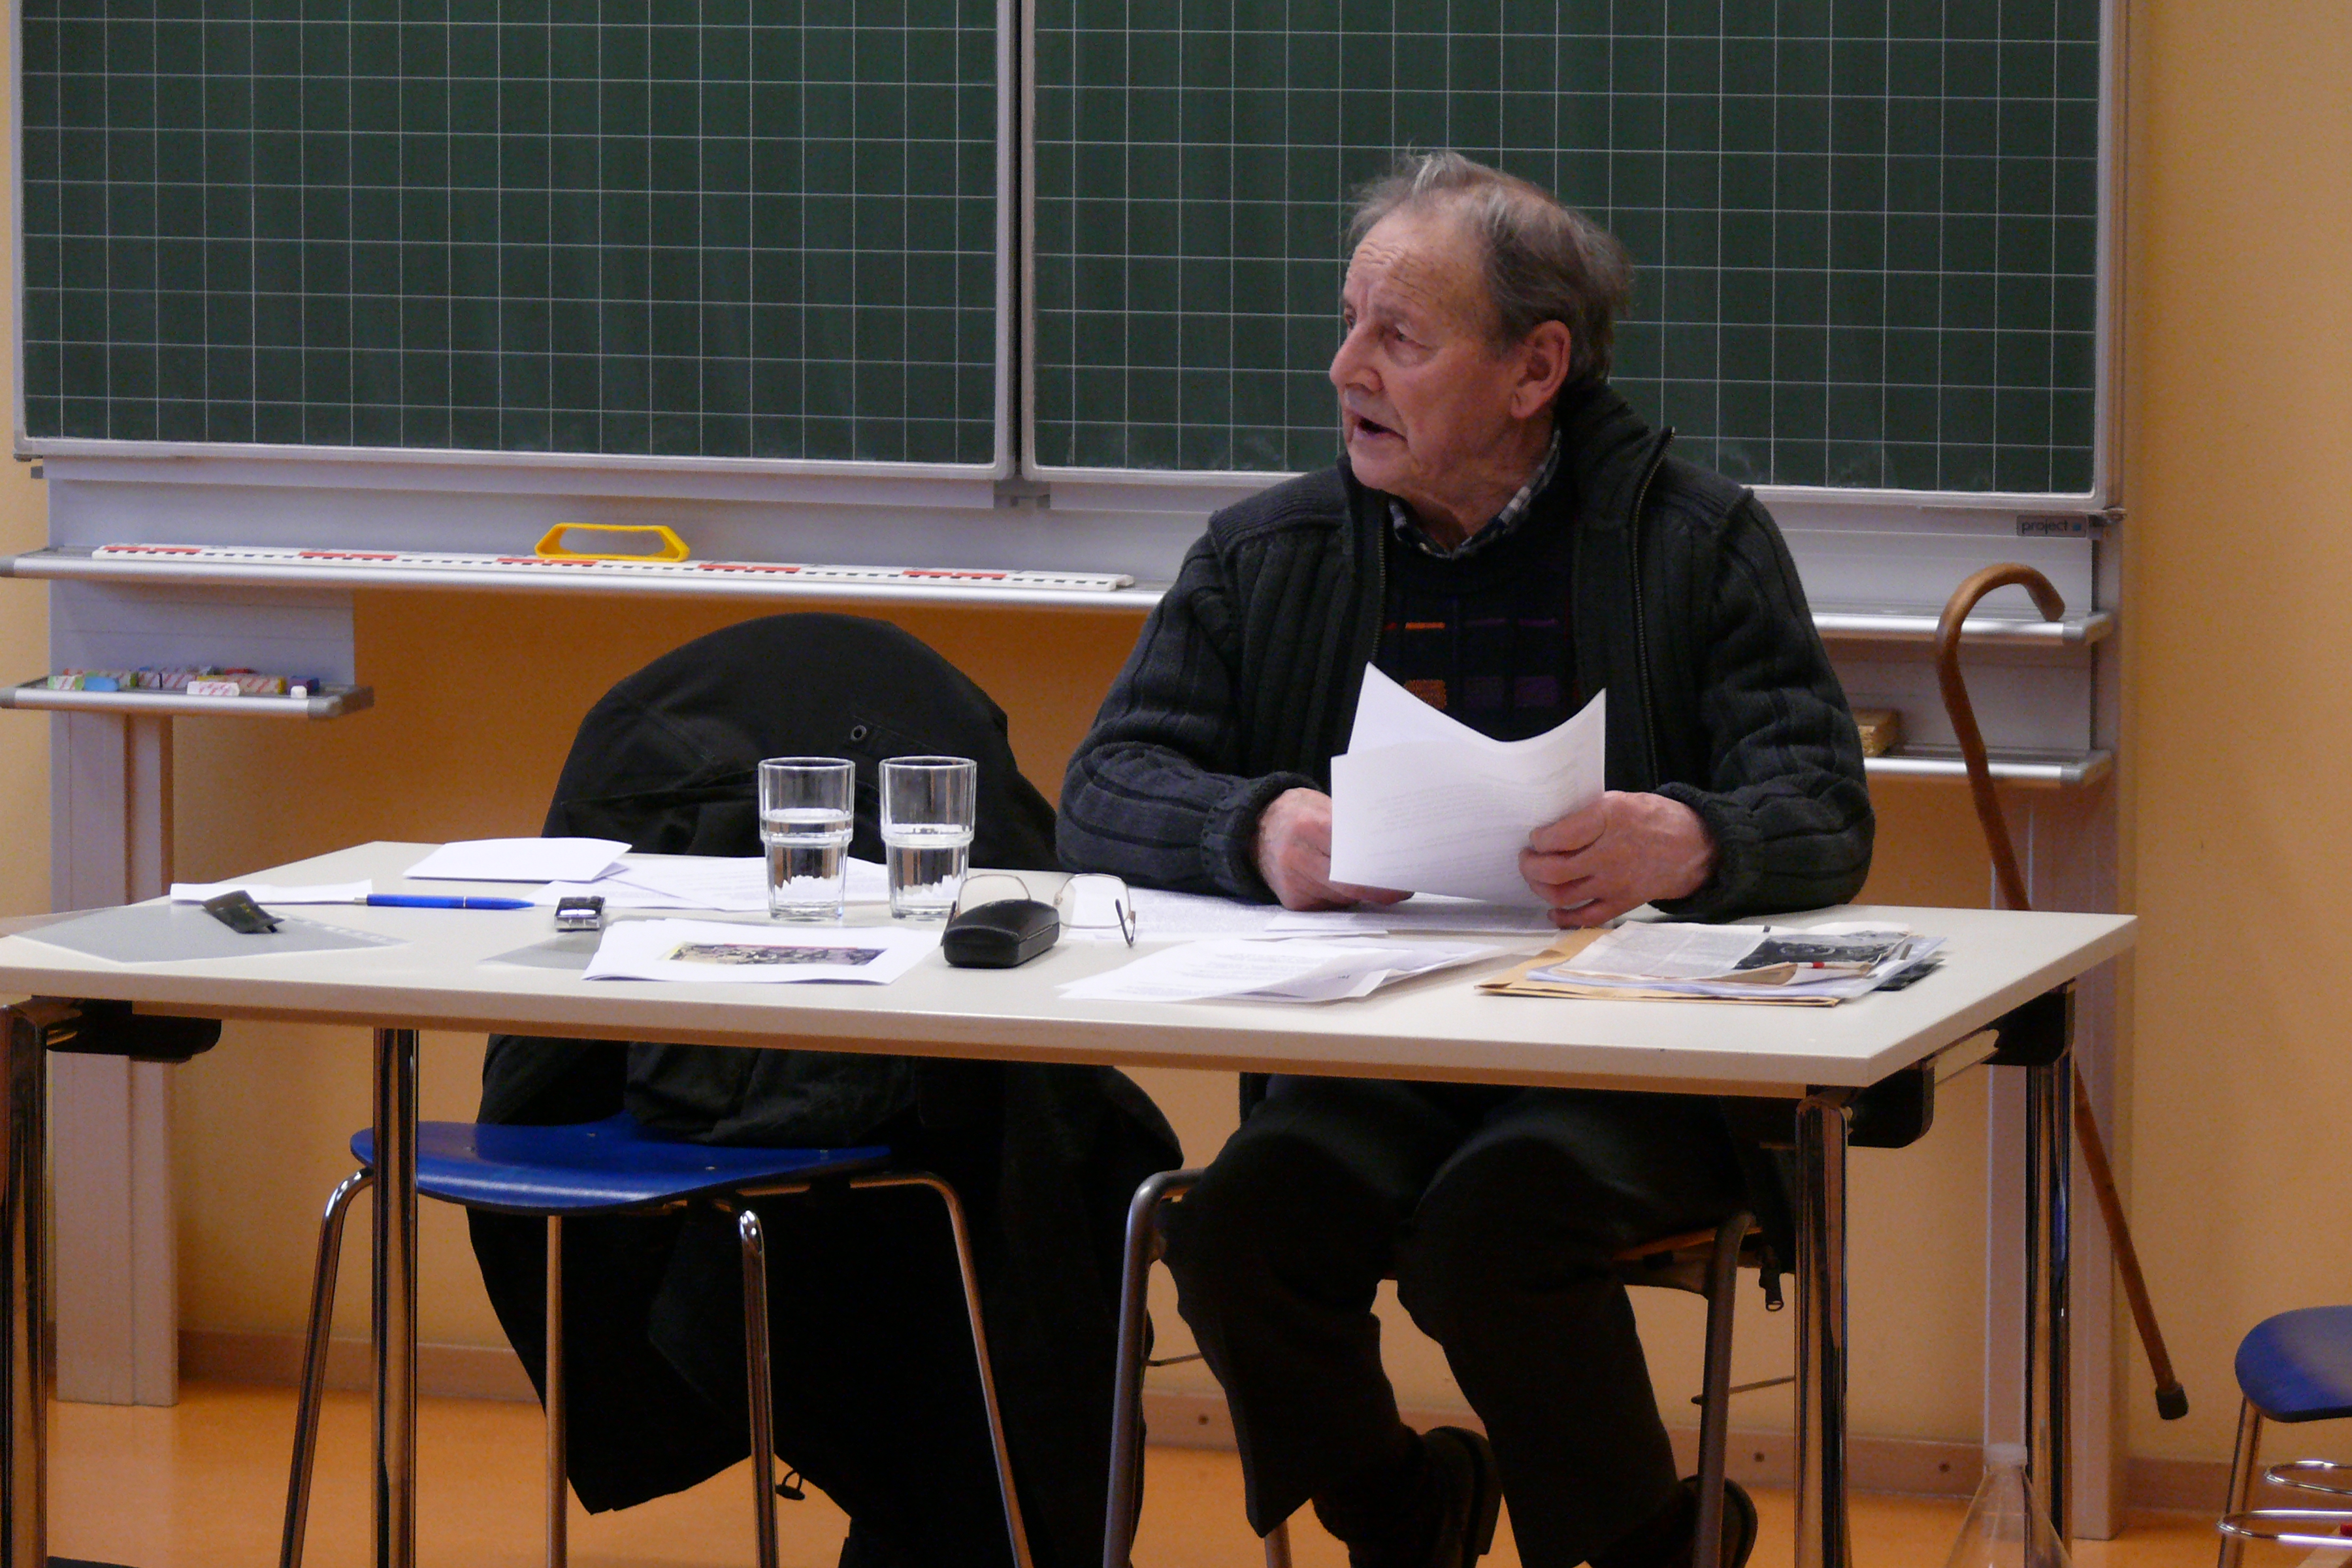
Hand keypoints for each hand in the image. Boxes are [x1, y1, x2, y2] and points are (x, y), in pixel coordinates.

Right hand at [1253, 788, 1412, 910]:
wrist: (1253, 830)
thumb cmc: (1296, 814)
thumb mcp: (1320, 806)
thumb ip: (1348, 826)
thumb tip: (1387, 846)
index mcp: (1308, 826)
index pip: (1351, 855)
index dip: (1379, 869)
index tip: (1403, 875)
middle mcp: (1297, 858)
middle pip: (1350, 884)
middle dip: (1379, 888)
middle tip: (1402, 887)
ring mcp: (1294, 884)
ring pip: (1343, 899)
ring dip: (1364, 894)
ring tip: (1380, 884)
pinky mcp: (1293, 902)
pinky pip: (1330, 905)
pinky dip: (1344, 898)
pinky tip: (1349, 887)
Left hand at [1519, 792, 1715, 926]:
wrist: (1693, 847)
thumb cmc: (1653, 819)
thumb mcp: (1619, 800)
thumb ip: (1587, 813)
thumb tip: (1551, 826)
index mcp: (1607, 820)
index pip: (1557, 837)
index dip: (1538, 839)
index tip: (1536, 837)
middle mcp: (1609, 854)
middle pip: (1553, 871)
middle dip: (1530, 866)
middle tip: (1527, 858)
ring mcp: (1615, 883)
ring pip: (1562, 895)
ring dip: (1540, 889)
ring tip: (1537, 878)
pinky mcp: (1622, 903)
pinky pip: (1585, 918)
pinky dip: (1564, 918)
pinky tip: (1554, 911)